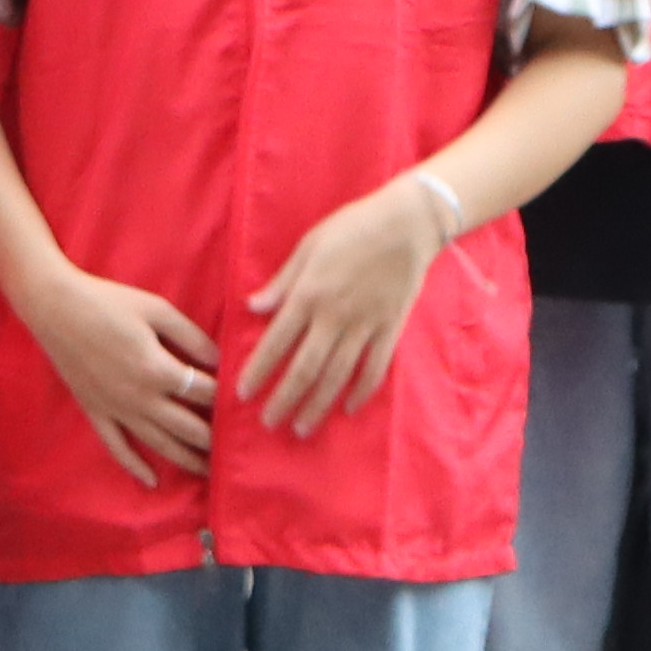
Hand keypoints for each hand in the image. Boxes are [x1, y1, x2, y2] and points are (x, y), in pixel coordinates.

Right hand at [12, 251, 220, 480]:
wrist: (55, 307)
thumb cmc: (108, 302)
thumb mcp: (157, 310)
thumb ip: (191, 336)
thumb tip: (220, 359)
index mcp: (158, 370)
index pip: (205, 392)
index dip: (226, 395)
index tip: (240, 400)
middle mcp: (141, 398)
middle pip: (189, 428)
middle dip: (215, 437)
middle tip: (233, 444)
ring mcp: (117, 410)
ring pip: (160, 444)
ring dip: (187, 460)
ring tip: (209, 470)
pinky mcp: (96, 413)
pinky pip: (117, 447)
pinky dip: (135, 467)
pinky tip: (151, 481)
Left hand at [241, 183, 446, 437]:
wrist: (407, 223)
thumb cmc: (351, 227)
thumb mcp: (308, 246)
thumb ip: (282, 282)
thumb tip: (253, 307)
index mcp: (309, 294)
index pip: (276, 342)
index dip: (258, 371)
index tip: (243, 393)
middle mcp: (334, 316)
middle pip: (305, 369)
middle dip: (284, 399)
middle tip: (269, 423)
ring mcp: (365, 326)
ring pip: (337, 376)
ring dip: (317, 405)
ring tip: (302, 428)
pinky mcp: (390, 329)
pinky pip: (374, 369)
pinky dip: (361, 391)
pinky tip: (348, 408)